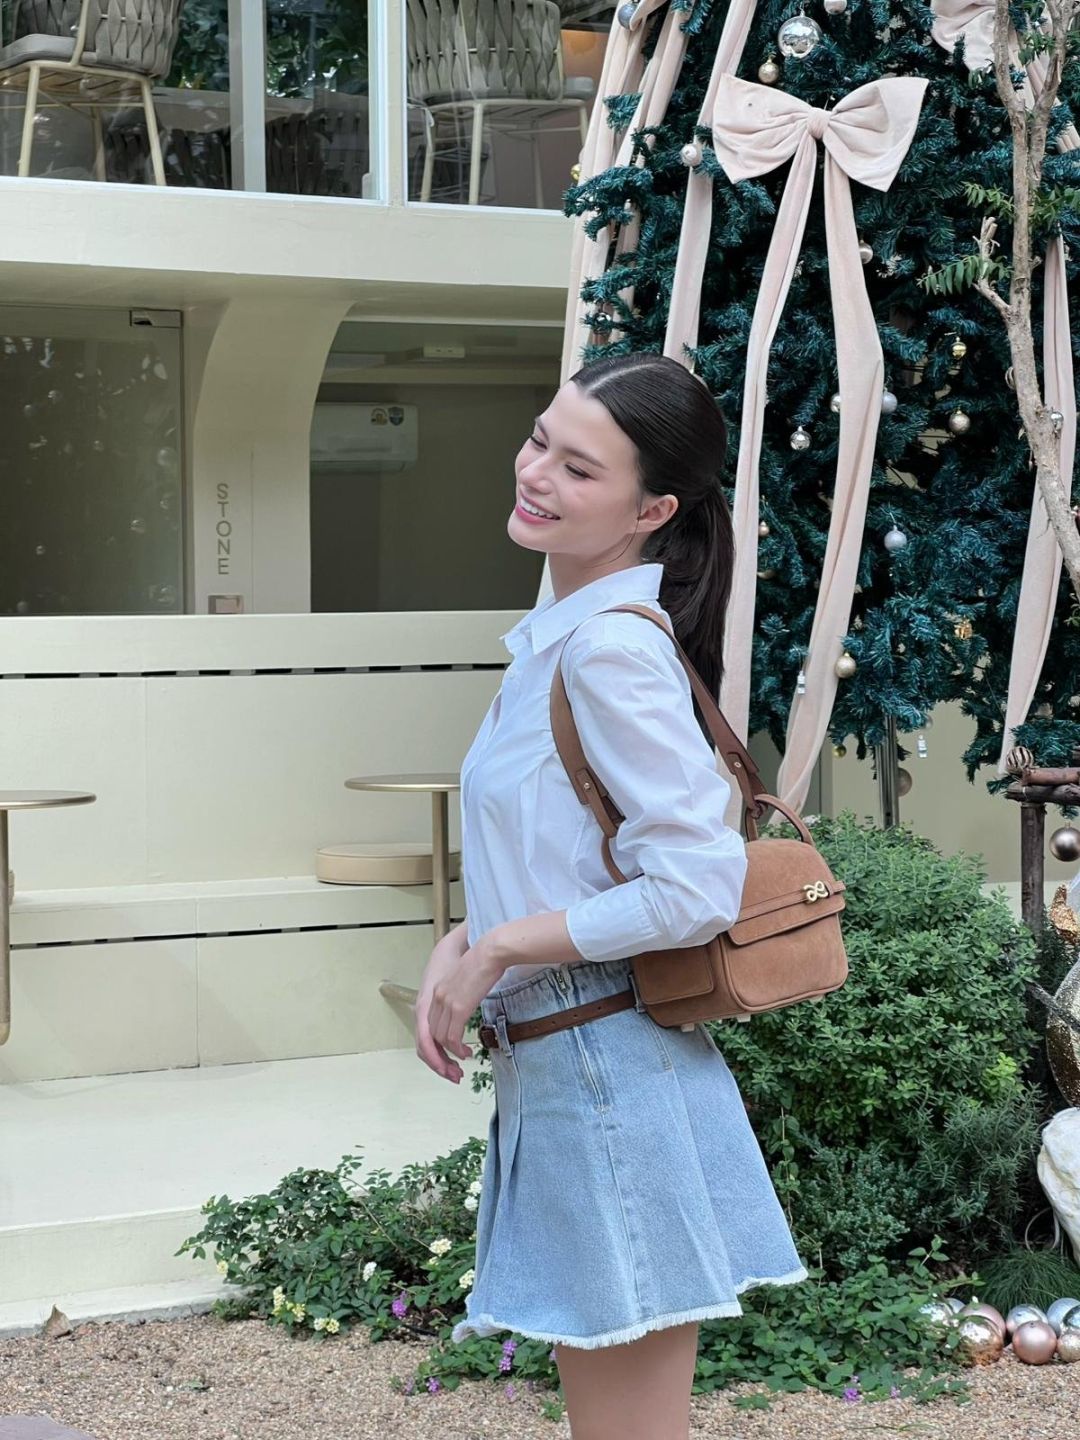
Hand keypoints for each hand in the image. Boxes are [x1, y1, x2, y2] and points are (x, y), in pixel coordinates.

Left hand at [414, 922, 471, 1083]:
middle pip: (430, 1036)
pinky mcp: (458, 1007)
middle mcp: (436, 998)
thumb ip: (461, 993)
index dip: (434, 1044)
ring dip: (449, 1056)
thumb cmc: (484, 963)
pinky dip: (457, 1050)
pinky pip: (451, 1038)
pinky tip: (467, 1054)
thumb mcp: (466, 980)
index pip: (428, 1025)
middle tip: (451, 1070)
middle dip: (438, 1057)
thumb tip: (466, 1004)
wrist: (490, 952)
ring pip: (439, 1040)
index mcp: (437, 992)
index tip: (445, 1056)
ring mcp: (445, 1003)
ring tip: (461, 1064)